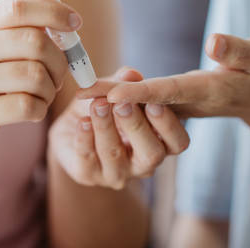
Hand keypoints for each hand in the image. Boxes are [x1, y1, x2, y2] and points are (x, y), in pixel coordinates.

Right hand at [0, 0, 80, 165]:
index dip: (54, 12)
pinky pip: (28, 106)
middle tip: (59, 73)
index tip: (75, 22)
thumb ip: (11, 30)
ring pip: (36, 75)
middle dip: (59, 59)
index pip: (18, 7)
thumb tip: (63, 23)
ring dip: (51, 87)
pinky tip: (33, 110)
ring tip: (44, 94)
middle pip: (34, 41)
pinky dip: (41, 108)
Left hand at [50, 67, 189, 189]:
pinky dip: (85, 137)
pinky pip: (87, 158)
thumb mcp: (114, 91)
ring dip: (106, 126)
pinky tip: (82, 121)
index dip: (167, 124)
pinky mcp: (89, 175)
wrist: (71, 125)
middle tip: (123, 103)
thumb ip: (124, 82)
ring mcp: (117, 173)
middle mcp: (143, 163)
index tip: (152, 102)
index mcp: (160, 143)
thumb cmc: (103, 108)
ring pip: (115, 154)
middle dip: (136, 126)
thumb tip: (130, 74)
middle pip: (151, 154)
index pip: (177, 142)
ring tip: (97, 104)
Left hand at [78, 34, 249, 137]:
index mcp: (208, 91)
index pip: (170, 92)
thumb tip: (213, 41)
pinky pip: (147, 106)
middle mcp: (190, 103)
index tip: (112, 95)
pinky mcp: (177, 105)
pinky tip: (100, 96)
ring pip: (143, 107)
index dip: (140, 94)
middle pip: (147, 103)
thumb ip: (238, 50)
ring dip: (113, 102)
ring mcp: (182, 107)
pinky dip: (124, 101)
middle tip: (81, 96)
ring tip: (80, 95)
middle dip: (114, 100)